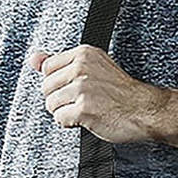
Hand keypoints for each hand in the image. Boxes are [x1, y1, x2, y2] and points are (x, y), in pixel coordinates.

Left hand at [30, 44, 167, 143]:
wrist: (145, 109)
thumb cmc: (121, 92)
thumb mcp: (93, 67)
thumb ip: (60, 63)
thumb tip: (33, 59)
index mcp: (83, 54)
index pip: (48, 68)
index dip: (59, 83)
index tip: (75, 88)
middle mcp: (81, 68)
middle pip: (46, 88)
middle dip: (60, 99)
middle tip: (82, 101)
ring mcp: (82, 89)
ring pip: (51, 104)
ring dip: (65, 112)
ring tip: (85, 110)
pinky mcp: (84, 109)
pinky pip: (60, 119)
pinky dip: (70, 123)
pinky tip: (86, 119)